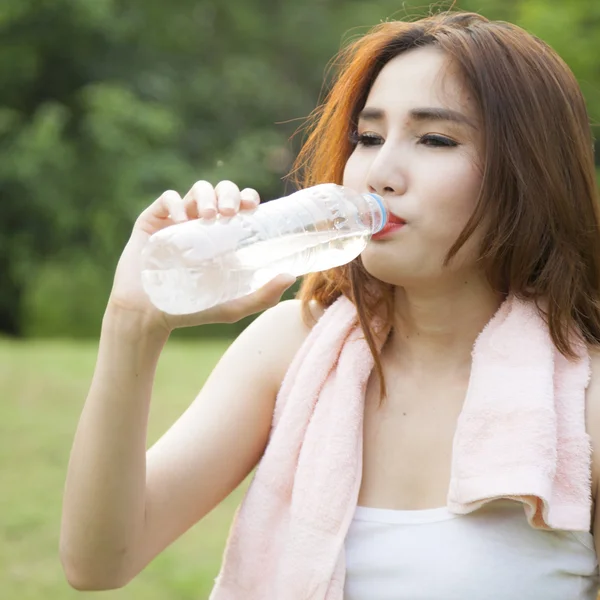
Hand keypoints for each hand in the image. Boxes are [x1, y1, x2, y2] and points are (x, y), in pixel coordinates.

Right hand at [106, 180, 296, 333]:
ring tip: (210, 216)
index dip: (247, 198)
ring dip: (207, 195)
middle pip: (221, 191)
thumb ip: (262, 296)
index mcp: (223, 237)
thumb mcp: (233, 306)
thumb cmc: (192, 311)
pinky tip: (181, 220)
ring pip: (197, 190)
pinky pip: (166, 199)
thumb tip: (290, 277)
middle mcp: (202, 224)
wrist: (149, 317)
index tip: (252, 206)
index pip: (240, 206)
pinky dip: (176, 203)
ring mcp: (177, 221)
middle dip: (229, 193)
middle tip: (230, 212)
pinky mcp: (152, 222)